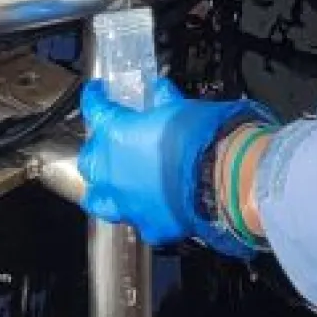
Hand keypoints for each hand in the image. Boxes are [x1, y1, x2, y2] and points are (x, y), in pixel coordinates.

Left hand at [79, 77, 273, 258]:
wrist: (227, 174)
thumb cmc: (205, 136)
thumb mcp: (185, 107)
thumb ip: (166, 102)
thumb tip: (161, 91)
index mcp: (118, 135)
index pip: (96, 111)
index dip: (94, 98)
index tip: (96, 91)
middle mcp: (112, 172)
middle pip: (89, 158)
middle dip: (99, 148)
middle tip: (113, 139)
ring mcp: (126, 202)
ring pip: (99, 197)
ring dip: (106, 186)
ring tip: (116, 180)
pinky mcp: (148, 225)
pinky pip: (136, 217)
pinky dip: (142, 209)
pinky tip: (151, 204)